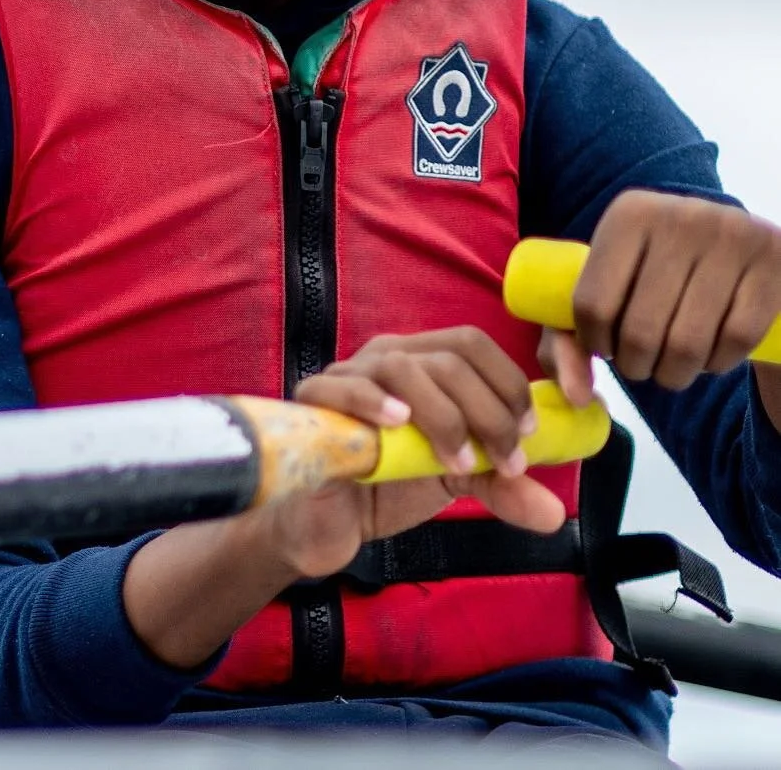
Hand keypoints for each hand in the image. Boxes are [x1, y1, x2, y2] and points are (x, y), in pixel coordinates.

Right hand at [123, 327, 565, 668]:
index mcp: (422, 363)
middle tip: (504, 463)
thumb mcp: (454, 484)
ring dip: (444, 415)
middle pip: (449, 356)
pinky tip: (398, 425)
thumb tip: (554, 513)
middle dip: (489, 410)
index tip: (526, 436)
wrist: (323, 523)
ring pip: (403, 366)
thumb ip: (501, 488)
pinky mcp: (313, 403)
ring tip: (456, 461)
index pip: (471, 343)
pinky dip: (375, 402)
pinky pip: (343, 386)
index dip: (508, 382)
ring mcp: (348, 375)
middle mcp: (386, 358)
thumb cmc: (384, 486)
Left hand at [542, 189, 780, 406]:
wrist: (738, 250)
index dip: (594, 343)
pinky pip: (736, 340)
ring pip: (687, 343)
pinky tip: (709, 353)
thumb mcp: (606, 292)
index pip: (591, 303)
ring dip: (675, 373)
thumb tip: (575, 395)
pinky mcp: (773, 263)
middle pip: (639, 329)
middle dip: (636, 366)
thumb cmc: (655, 276)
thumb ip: (568, 341)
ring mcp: (731, 235)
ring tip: (671, 365)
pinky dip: (718, 363)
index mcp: (628, 214)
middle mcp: (679, 215)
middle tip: (642, 364)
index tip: (606, 346)